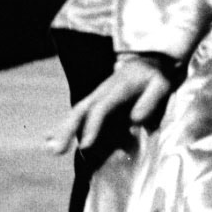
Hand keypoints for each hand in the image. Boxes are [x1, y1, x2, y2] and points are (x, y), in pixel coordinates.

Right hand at [48, 54, 173, 154]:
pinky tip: (50, 139)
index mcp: (118, 89)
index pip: (101, 108)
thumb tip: (135, 119)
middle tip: (56, 150)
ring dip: (62, 130)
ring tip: (50, 148)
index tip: (85, 145)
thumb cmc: (157, 75)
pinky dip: (64, 127)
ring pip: (76, 113)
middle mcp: (102, 92)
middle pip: (81, 110)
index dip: (92, 126)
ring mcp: (98, 97)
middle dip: (67, 129)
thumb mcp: (161, 84)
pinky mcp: (97, 104)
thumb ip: (150, 100)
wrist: (150, 61)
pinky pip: (79, 116)